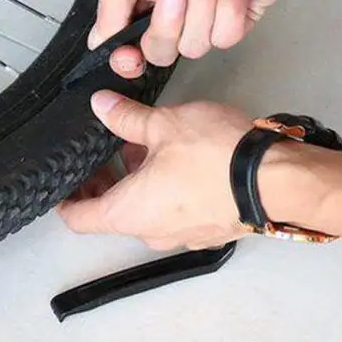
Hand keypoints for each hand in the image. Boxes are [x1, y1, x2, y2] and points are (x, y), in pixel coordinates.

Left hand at [58, 92, 255, 249]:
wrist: (280, 181)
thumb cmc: (217, 158)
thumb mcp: (164, 125)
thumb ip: (127, 118)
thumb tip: (102, 106)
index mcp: (128, 213)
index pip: (78, 219)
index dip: (64, 201)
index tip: (61, 184)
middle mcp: (151, 232)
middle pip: (111, 214)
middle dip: (103, 184)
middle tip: (99, 155)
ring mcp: (182, 235)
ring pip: (145, 211)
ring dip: (136, 183)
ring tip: (139, 147)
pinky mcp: (209, 229)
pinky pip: (174, 212)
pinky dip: (165, 190)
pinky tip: (174, 160)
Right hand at [90, 0, 304, 76]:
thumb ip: (108, 11)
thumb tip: (99, 39)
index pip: (127, 42)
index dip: (127, 57)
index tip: (128, 57)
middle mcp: (173, 2)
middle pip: (160, 52)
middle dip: (167, 26)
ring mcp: (207, 8)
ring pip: (194, 46)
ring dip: (201, 7)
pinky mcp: (241, 11)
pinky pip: (226, 36)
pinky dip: (228, 6)